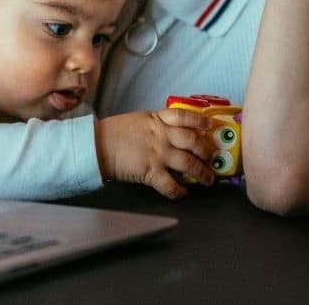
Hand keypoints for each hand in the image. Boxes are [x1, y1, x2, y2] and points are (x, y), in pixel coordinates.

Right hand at [94, 109, 215, 199]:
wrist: (97, 145)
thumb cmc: (113, 132)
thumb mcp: (138, 120)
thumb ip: (155, 124)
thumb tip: (169, 131)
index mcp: (157, 119)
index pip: (184, 116)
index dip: (199, 121)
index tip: (209, 127)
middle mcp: (161, 135)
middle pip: (193, 141)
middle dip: (206, 151)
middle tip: (212, 158)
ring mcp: (158, 153)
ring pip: (189, 163)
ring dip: (202, 173)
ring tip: (208, 179)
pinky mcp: (151, 171)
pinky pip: (172, 184)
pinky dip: (180, 191)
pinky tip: (184, 193)